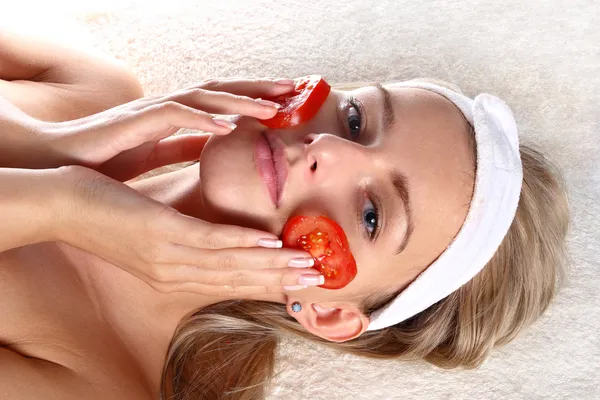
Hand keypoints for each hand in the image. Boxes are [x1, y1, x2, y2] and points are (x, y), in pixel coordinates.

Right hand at [1, 78, 293, 180]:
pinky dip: (199, 119)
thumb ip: (182, 147)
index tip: (288, 104)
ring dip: (240, 101)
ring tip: (274, 107)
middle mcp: (168, 109)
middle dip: (259, 89)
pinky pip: (171, 116)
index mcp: (175, 118)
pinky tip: (226, 125)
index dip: (255, 100)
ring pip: (202, 97)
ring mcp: (150, 113)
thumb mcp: (154, 154)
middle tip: (296, 91)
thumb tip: (214, 144)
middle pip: (221, 92)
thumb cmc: (104, 161)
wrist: (57, 168)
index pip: (222, 102)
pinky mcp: (132, 125)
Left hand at [54, 166, 322, 296]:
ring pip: (230, 264)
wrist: (62, 204)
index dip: (267, 282)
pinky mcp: (160, 233)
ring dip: (272, 265)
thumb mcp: (154, 228)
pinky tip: (268, 242)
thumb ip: (189, 232)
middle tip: (318, 279)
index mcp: (175, 273)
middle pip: (236, 280)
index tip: (300, 281)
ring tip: (306, 263)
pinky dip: (241, 243)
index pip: (228, 282)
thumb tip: (220, 225)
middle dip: (279, 280)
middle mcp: (174, 273)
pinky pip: (208, 241)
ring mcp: (168, 257)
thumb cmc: (110, 213)